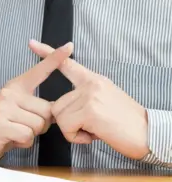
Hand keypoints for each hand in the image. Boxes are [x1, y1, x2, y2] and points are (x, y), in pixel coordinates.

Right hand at [0, 42, 73, 164]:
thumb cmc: (3, 125)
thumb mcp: (17, 108)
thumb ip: (35, 105)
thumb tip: (57, 109)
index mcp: (16, 86)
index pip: (39, 71)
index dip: (55, 59)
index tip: (69, 46)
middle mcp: (9, 93)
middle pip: (46, 110)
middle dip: (41, 125)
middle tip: (23, 126)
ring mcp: (3, 108)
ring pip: (38, 125)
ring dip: (31, 134)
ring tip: (16, 132)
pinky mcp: (0, 124)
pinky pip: (27, 135)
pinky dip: (24, 142)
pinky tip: (11, 139)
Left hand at [29, 40, 150, 159]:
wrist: (148, 134)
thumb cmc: (126, 124)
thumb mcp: (105, 102)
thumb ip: (84, 99)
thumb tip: (66, 109)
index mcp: (94, 80)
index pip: (67, 64)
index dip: (48, 54)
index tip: (32, 43)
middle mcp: (90, 84)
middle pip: (57, 105)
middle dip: (69, 122)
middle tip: (91, 126)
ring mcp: (90, 96)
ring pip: (60, 118)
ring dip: (73, 131)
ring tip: (95, 130)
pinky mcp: (89, 110)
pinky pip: (66, 128)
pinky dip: (76, 137)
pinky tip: (94, 135)